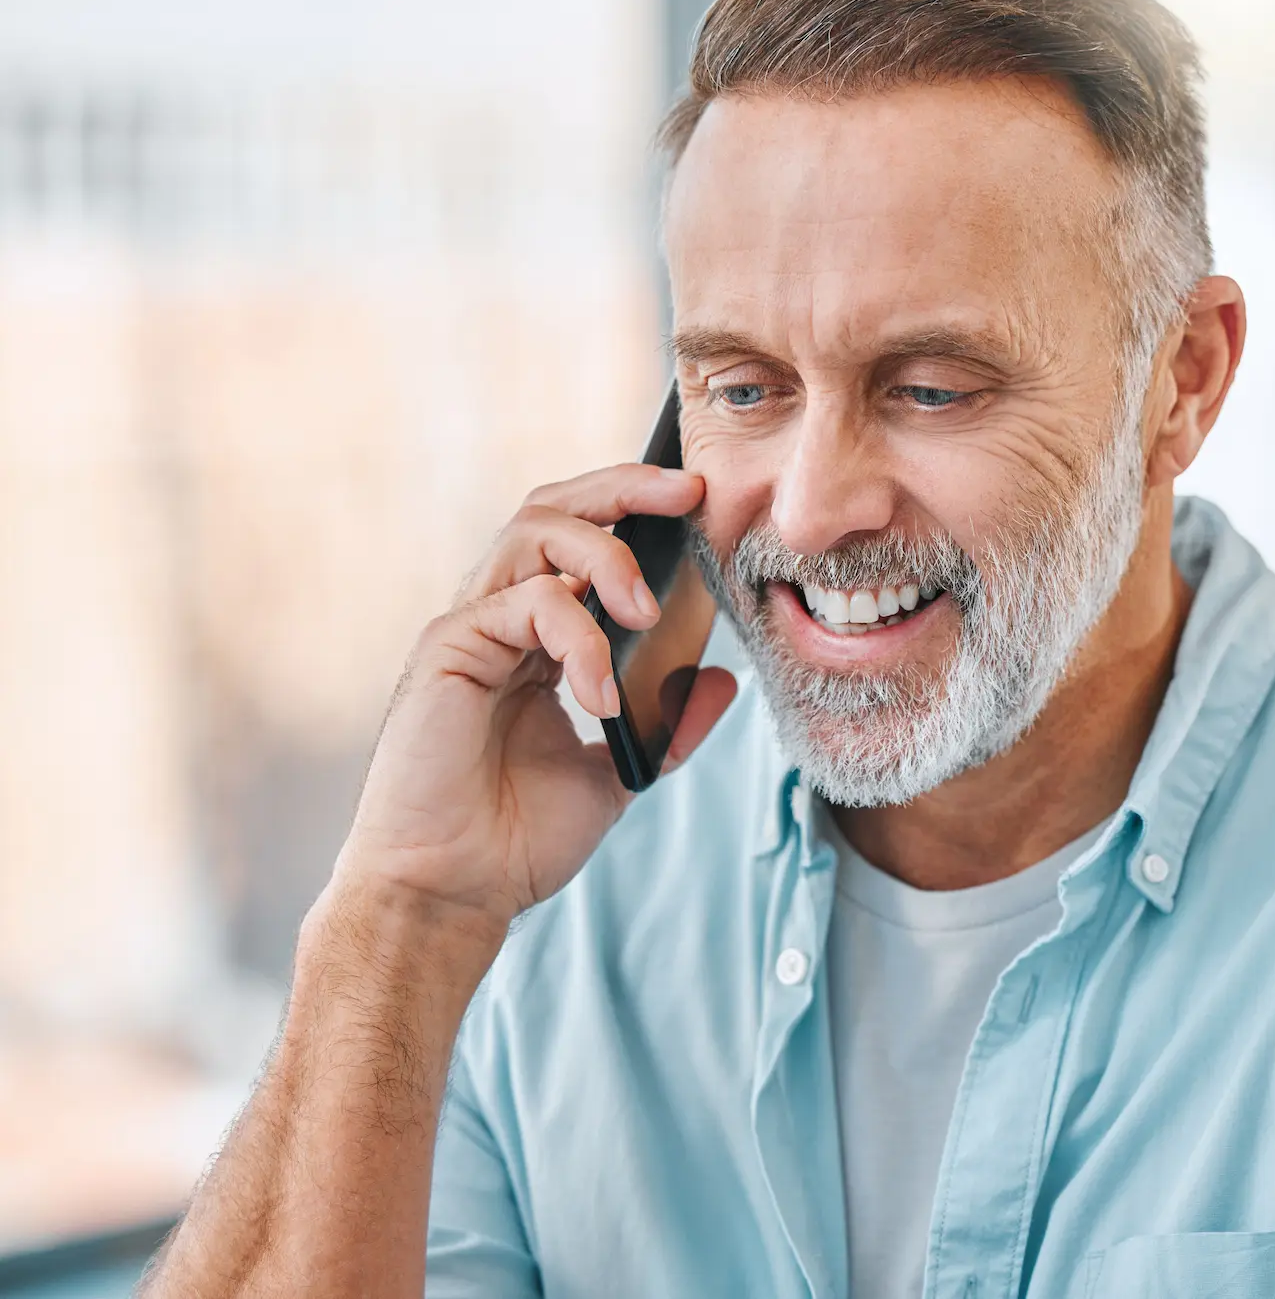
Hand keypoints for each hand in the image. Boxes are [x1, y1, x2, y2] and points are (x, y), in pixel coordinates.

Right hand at [333, 464, 738, 930]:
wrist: (450, 892)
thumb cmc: (515, 840)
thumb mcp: (617, 775)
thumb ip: (666, 726)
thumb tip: (720, 680)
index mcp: (536, 637)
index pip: (582, 540)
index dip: (635, 510)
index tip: (700, 507)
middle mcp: (499, 618)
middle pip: (553, 509)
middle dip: (623, 487)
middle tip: (687, 495)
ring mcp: (471, 627)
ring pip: (535, 534)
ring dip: (607, 558)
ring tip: (647, 614)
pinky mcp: (449, 648)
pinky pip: (526, 604)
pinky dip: (578, 640)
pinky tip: (600, 697)